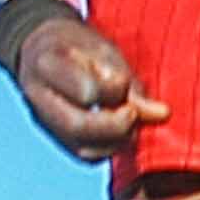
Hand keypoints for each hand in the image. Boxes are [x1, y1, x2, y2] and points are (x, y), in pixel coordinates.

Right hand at [6, 6, 169, 164]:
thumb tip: (161, 114)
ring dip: (116, 141)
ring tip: (131, 124)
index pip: (84, 89)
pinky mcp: (55, 136)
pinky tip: (121, 133)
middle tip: (134, 115)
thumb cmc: (76, 44)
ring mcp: (44, 121)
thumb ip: (128, 80)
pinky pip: (84, 154)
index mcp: (48, 63)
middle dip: (116, 126)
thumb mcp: (102, 48)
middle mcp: (38, 97)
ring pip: (81, 147)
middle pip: (77, 125)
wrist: (42, 49)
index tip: (123, 82)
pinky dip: (109, 149)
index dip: (112, 90)